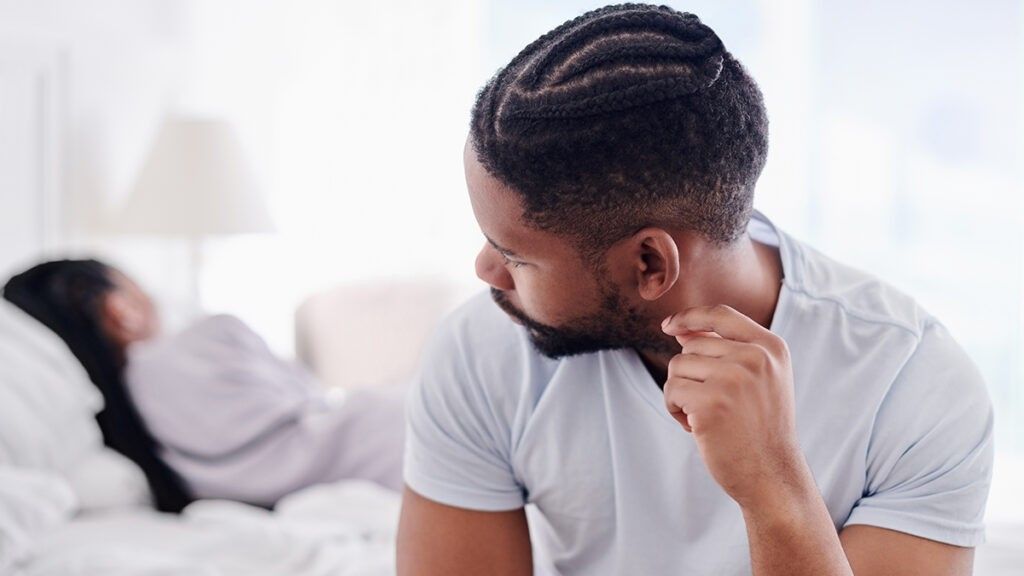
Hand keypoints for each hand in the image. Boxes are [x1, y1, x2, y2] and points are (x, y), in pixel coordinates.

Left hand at [661, 305, 806, 508]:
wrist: (772, 475)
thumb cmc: (760, 428)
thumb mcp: (758, 381)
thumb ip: (725, 351)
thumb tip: (681, 329)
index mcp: (771, 348)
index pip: (721, 314)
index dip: (690, 316)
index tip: (670, 325)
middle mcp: (755, 357)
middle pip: (693, 345)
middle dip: (690, 374)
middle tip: (710, 404)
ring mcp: (734, 378)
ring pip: (678, 366)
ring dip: (681, 393)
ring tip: (704, 416)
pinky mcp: (711, 402)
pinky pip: (671, 390)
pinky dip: (675, 409)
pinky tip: (696, 428)